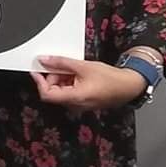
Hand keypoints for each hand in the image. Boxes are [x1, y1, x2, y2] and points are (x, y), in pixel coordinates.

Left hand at [31, 55, 151, 109]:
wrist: (128, 86)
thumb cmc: (111, 79)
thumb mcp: (83, 66)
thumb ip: (61, 63)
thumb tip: (45, 60)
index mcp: (74, 98)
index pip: (47, 94)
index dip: (39, 82)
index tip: (37, 71)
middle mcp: (75, 105)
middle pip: (53, 92)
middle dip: (53, 77)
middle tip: (59, 64)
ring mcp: (79, 105)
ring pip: (61, 91)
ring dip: (62, 78)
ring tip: (73, 68)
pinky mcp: (83, 102)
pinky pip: (70, 92)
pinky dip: (69, 82)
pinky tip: (77, 73)